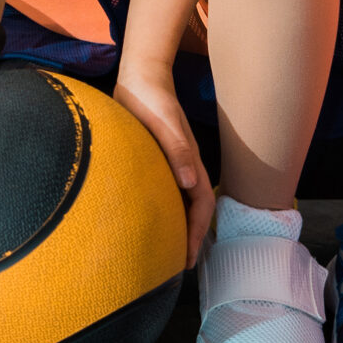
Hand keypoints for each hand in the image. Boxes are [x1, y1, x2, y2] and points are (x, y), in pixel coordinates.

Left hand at [113, 63, 214, 266]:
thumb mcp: (164, 125)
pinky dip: (165, 208)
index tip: (187, 258)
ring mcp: (172, 163)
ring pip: (182, 200)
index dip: (197, 232)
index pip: (202, 204)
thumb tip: (190, 184)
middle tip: (179, 264)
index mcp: (189, 162)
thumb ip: (178, 152)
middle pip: (195, 208)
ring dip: (180, 225)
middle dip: (191, 236)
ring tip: (168, 248)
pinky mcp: (158, 158)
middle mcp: (184, 166)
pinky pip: (167, 190)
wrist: (140, 78)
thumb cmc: (150, 101)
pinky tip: (151, 217)